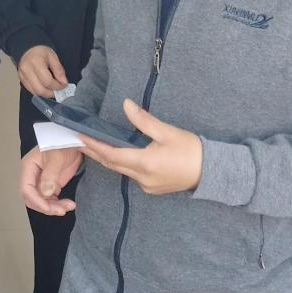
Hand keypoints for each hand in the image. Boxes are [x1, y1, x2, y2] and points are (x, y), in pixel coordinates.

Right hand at [17, 45, 67, 97]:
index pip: (47, 81)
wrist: (27, 49)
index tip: (64, 85)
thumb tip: (64, 83)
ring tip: (53, 89)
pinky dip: (41, 92)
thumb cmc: (41, 52)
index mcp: (35, 62)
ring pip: (36, 92)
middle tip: (59, 90)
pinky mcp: (21, 81)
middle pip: (40, 90)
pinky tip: (46, 88)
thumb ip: (59, 70)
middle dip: (52, 93)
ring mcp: (22, 77)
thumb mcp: (53, 57)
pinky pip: (32, 91)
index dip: (58, 86)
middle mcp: (26, 71)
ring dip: (46, 94)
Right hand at [19, 146, 81, 216]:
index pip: (26, 189)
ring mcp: (42, 182)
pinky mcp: (51, 185)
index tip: (48, 207)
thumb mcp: (57, 157)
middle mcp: (32, 176)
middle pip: (32, 198)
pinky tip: (69, 205)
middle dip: (45, 206)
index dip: (36, 200)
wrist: (75, 141)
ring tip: (69, 206)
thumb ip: (50, 175)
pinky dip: (58, 205)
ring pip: (42, 201)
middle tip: (61, 210)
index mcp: (29, 167)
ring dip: (53, 207)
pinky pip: (51, 200)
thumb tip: (45, 193)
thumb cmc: (63, 144)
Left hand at [78, 100, 202, 194]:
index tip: (80, 138)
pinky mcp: (152, 188)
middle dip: (95, 152)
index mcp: (145, 163)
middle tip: (79, 141)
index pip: (111, 155)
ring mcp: (147, 186)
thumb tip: (126, 104)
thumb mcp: (167, 132)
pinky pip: (132, 175)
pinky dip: (122, 164)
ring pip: (121, 171)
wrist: (212, 172)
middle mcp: (142, 178)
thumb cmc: (192, 150)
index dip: (94, 146)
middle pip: (112, 164)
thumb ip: (143, 120)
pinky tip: (117, 155)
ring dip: (108, 159)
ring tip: (93, 146)